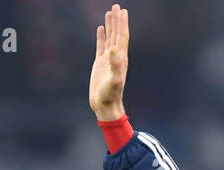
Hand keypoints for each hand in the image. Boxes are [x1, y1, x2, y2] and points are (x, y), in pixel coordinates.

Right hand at [90, 4, 128, 120]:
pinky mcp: (100, 63)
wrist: (105, 105)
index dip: (122, 24)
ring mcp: (107, 59)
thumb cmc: (110, 95)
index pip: (122, 36)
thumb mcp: (114, 80)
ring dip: (110, 25)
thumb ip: (115, 65)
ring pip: (109, 38)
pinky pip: (101, 46)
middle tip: (117, 6)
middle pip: (117, 34)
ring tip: (109, 12)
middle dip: (117, 20)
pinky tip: (100, 29)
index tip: (122, 11)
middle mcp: (115, 56)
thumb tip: (114, 49)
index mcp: (120, 58)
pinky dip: (101, 36)